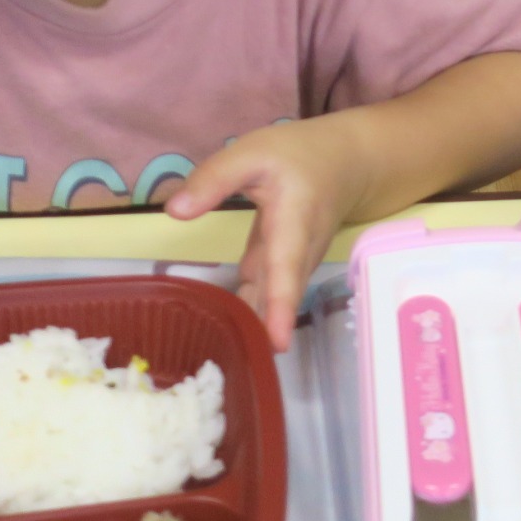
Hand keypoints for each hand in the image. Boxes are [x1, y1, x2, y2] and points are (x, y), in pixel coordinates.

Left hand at [166, 117, 365, 351]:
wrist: (346, 160)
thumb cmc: (299, 154)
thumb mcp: (252, 153)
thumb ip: (213, 179)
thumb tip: (174, 212)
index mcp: (292, 221)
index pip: (286, 267)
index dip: (280, 305)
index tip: (277, 343)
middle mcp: (299, 249)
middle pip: (281, 295)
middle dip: (264, 331)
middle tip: (238, 367)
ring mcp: (295, 260)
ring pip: (274, 298)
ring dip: (256, 326)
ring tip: (230, 360)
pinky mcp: (285, 263)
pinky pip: (268, 292)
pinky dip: (252, 311)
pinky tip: (229, 330)